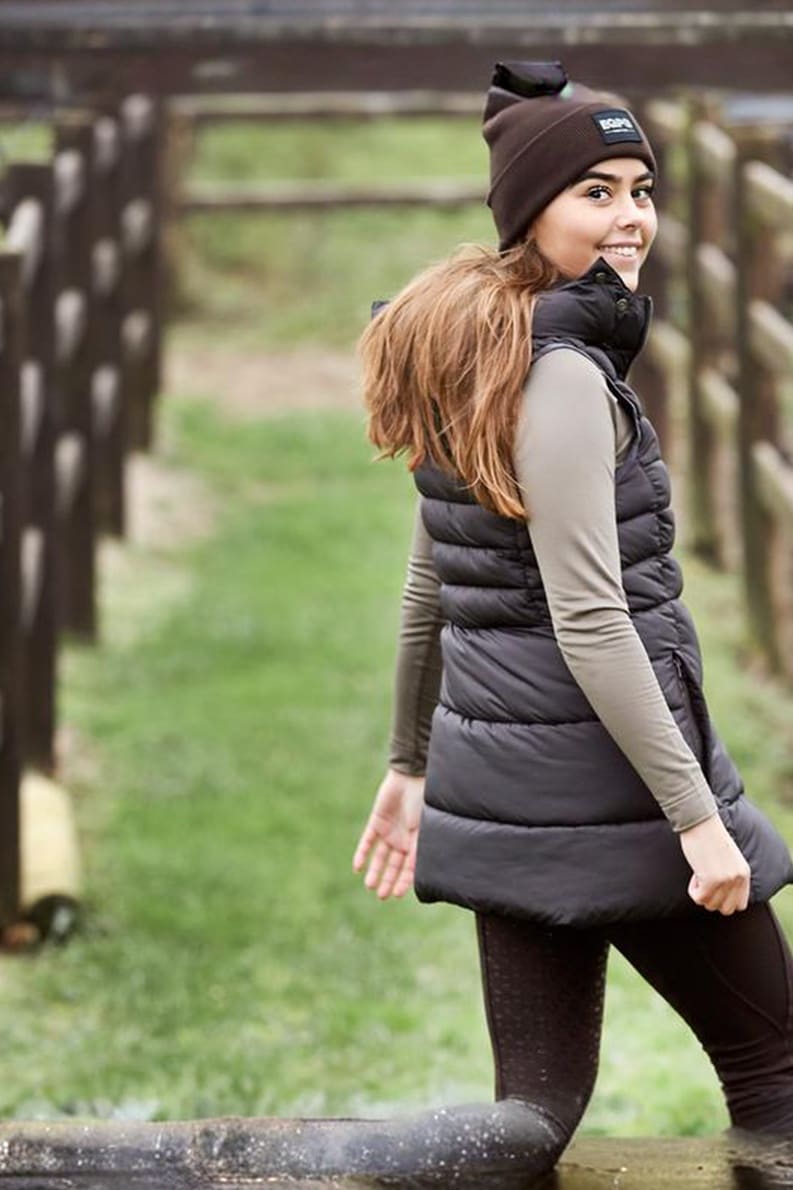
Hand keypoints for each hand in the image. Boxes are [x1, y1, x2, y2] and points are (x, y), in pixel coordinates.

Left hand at [353, 769, 424, 899]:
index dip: (403, 882)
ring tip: (370, 886)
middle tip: (381, 896)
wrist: (410, 777)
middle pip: (394, 865)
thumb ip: (418, 849)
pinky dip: (362, 854)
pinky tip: (357, 867)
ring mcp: (389, 831)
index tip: (396, 895)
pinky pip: (368, 841)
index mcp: (418, 842)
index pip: (410, 867)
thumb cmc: (422, 801)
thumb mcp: (422, 828)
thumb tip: (419, 874)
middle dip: (388, 880)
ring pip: (380, 857)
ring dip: (375, 871)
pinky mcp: (376, 822)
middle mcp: (403, 840)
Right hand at [679, 813, 750, 914]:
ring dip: (702, 894)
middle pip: (726, 909)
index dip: (725, 900)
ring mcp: (725, 880)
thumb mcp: (728, 859)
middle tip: (705, 883)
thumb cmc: (709, 836)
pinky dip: (693, 891)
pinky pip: (699, 898)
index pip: (740, 905)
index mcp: (744, 873)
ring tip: (699, 875)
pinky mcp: (710, 880)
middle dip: (713, 900)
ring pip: (711, 905)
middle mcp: (737, 879)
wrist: (700, 822)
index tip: (715, 888)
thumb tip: (720, 896)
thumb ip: (730, 876)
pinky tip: (695, 874)